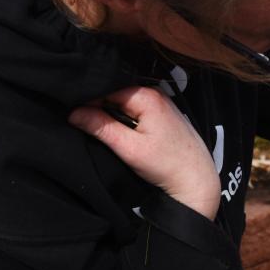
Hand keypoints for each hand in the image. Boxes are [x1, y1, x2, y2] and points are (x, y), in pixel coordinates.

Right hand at [68, 87, 220, 219]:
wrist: (196, 180)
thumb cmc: (165, 164)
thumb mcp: (129, 148)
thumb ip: (101, 127)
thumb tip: (73, 113)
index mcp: (147, 96)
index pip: (108, 89)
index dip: (89, 101)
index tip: (74, 115)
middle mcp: (156, 93)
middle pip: (117, 95)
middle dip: (100, 107)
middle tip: (83, 122)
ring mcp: (162, 103)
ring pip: (126, 104)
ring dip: (113, 115)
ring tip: (100, 128)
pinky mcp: (164, 115)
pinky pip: (138, 110)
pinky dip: (126, 119)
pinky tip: (119, 132)